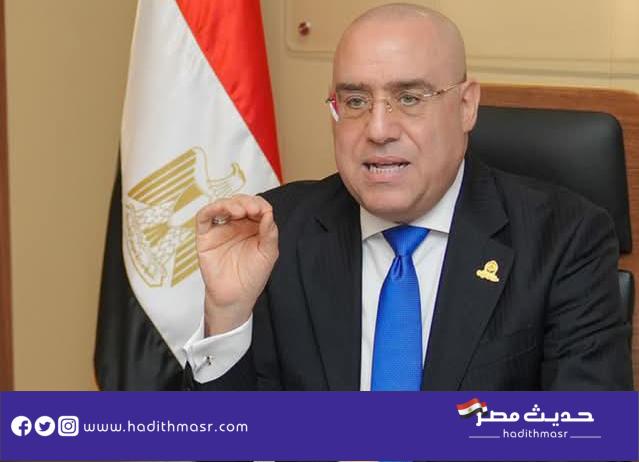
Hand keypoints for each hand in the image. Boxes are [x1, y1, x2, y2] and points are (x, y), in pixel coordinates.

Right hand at [196, 194, 278, 334]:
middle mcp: (237, 225)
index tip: (264, 210)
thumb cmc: (252, 276)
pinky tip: (221, 210)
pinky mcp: (206, 236)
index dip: (260, 205)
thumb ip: (270, 233)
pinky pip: (204, 217)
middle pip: (239, 203)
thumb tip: (269, 212)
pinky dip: (210, 209)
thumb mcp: (268, 253)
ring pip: (222, 206)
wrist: (236, 297)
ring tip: (239, 211)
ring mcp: (221, 229)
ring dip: (230, 203)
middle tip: (252, 210)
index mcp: (253, 227)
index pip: (256, 207)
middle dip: (246, 202)